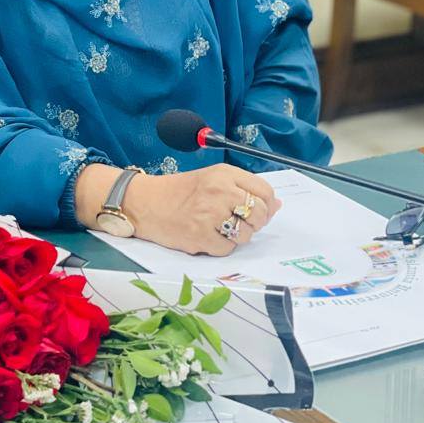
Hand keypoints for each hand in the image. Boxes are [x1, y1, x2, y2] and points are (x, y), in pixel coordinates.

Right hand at [123, 164, 281, 255]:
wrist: (146, 202)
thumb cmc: (180, 191)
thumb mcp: (213, 179)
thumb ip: (244, 189)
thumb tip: (277, 204)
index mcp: (224, 173)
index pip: (265, 191)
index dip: (267, 205)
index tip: (258, 211)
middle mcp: (219, 190)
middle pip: (259, 214)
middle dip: (254, 223)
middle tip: (238, 222)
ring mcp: (209, 214)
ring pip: (246, 234)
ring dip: (238, 237)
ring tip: (220, 229)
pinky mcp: (199, 235)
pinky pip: (227, 249)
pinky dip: (221, 247)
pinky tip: (208, 236)